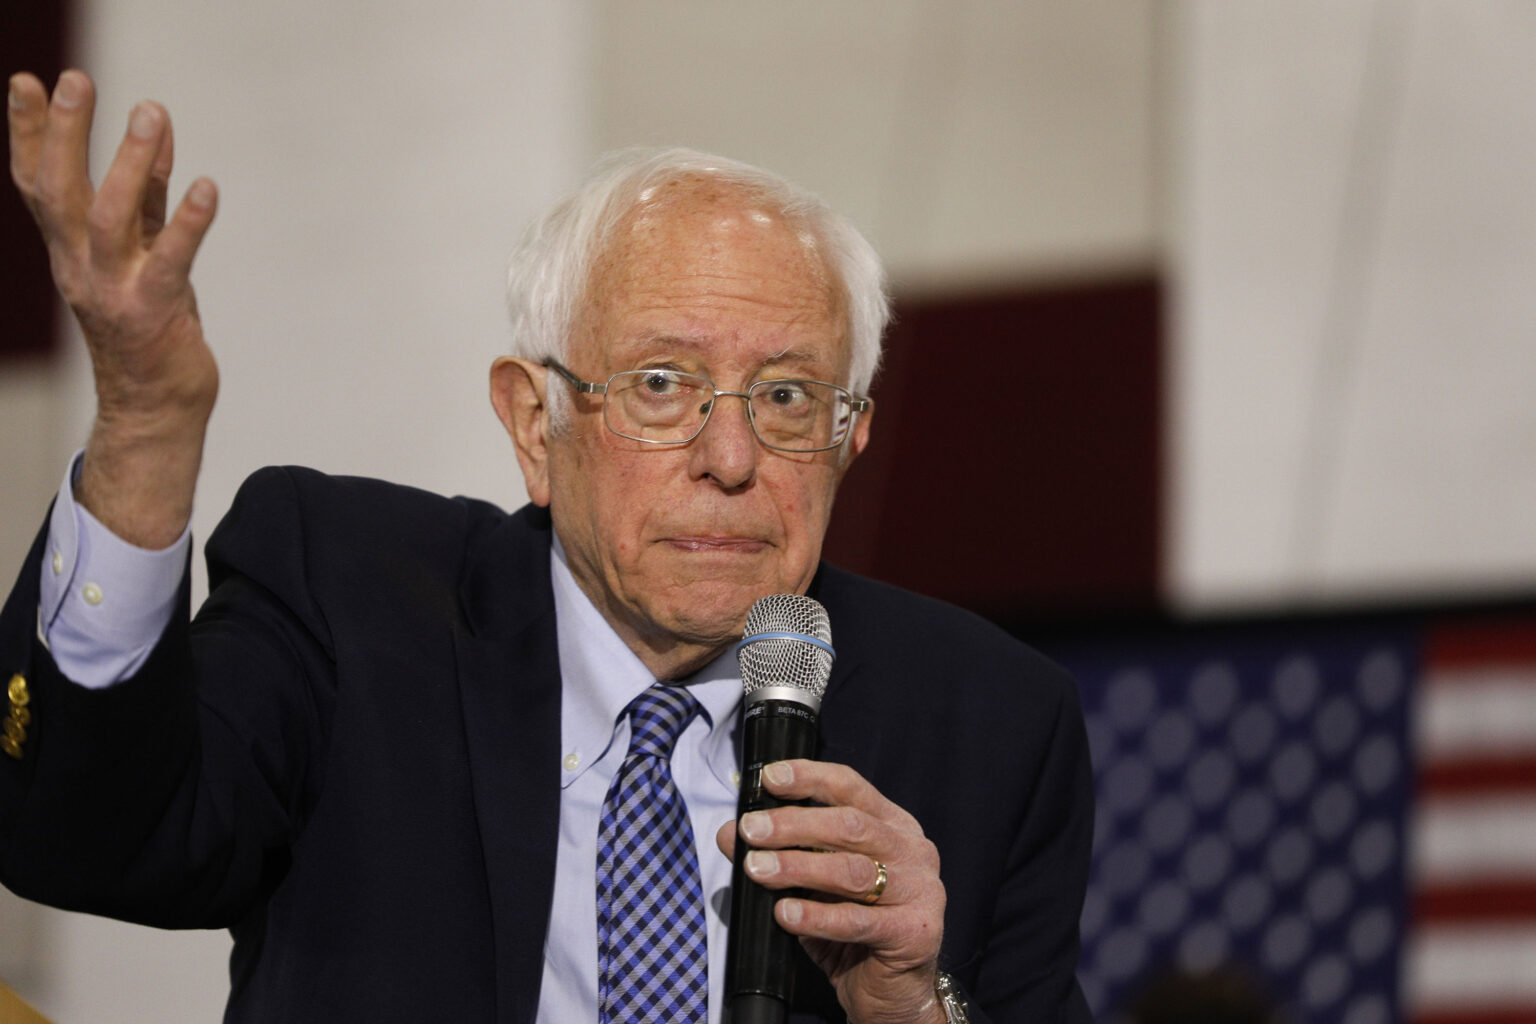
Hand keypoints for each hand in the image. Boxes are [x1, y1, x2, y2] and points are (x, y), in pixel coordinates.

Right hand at [8, 69, 218, 547]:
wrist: (154, 406)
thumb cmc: (150, 324)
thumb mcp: (140, 252)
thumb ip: (147, 196)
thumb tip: (156, 135)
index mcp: (68, 250)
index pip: (37, 182)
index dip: (32, 132)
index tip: (29, 80)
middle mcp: (79, 266)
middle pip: (58, 190)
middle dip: (64, 134)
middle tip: (75, 78)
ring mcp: (112, 290)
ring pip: (109, 217)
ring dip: (131, 162)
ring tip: (150, 112)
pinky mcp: (154, 312)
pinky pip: (170, 259)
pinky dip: (189, 221)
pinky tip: (208, 186)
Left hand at [715, 759, 946, 1023]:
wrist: (891, 992)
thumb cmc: (853, 928)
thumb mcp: (813, 884)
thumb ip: (781, 853)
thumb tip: (731, 833)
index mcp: (893, 825)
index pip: (851, 788)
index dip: (810, 777)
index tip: (770, 778)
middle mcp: (913, 850)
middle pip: (850, 825)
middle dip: (794, 824)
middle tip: (751, 829)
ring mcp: (921, 891)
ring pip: (852, 871)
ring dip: (798, 867)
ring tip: (758, 869)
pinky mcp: (915, 933)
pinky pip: (858, 921)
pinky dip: (817, 916)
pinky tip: (786, 913)